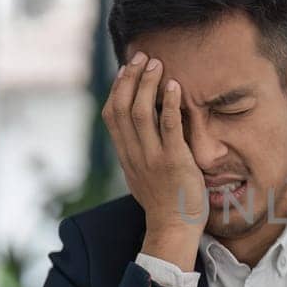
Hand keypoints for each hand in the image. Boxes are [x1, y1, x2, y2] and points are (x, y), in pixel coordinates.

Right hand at [102, 53, 204, 270]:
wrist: (173, 229)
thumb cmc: (165, 202)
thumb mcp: (143, 175)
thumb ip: (139, 153)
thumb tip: (140, 133)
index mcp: (126, 156)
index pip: (111, 116)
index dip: (116, 89)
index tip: (125, 69)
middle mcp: (134, 154)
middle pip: (122, 108)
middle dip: (130, 79)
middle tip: (142, 57)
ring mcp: (152, 158)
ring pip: (140, 113)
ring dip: (147, 85)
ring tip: (157, 65)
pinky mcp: (173, 161)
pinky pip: (168, 127)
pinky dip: (169, 104)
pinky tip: (175, 86)